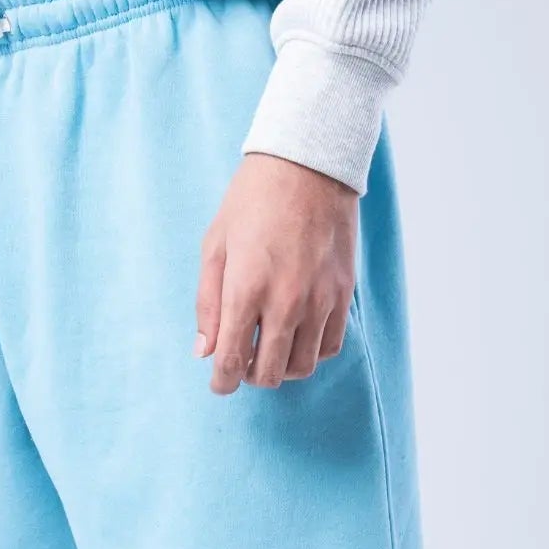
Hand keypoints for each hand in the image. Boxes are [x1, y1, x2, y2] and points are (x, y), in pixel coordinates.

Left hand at [195, 154, 357, 394]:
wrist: (308, 166)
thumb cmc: (252, 201)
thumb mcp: (215, 246)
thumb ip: (207, 303)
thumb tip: (205, 351)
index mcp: (246, 290)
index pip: (232, 362)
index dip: (222, 382)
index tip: (220, 383)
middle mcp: (286, 302)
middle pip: (269, 374)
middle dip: (250, 377)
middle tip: (243, 361)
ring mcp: (319, 300)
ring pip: (302, 367)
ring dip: (282, 367)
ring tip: (271, 348)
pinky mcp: (343, 294)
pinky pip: (329, 346)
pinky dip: (311, 352)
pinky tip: (298, 336)